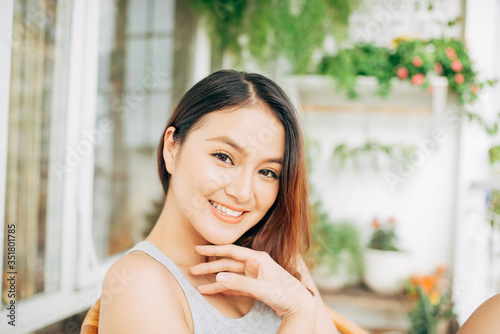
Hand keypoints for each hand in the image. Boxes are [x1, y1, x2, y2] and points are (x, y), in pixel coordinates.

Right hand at [190, 244, 315, 318]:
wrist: (299, 305)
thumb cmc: (284, 292)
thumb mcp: (261, 287)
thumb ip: (239, 283)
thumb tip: (218, 278)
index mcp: (258, 258)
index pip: (231, 251)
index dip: (214, 250)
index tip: (198, 249)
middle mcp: (255, 264)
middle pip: (227, 264)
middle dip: (210, 267)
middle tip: (193, 269)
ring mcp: (254, 276)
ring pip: (230, 276)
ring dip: (215, 280)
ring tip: (199, 285)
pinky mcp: (254, 287)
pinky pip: (235, 286)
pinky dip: (224, 289)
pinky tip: (212, 291)